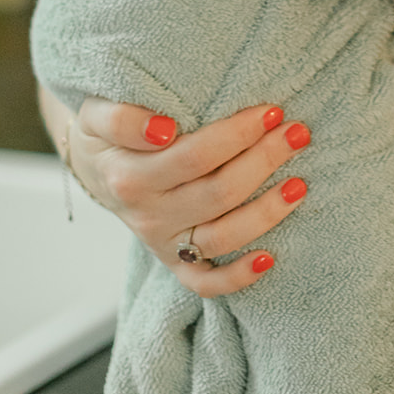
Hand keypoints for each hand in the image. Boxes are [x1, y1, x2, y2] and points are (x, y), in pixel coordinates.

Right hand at [62, 96, 312, 295]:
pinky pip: (205, 283)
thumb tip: (162, 129)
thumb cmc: (108, 133)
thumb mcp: (97, 114)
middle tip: (297, 132)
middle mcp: (148, 215)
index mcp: (130, 176)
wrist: (94, 167)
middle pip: (218, 192)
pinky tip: (270, 258)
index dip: (237, 134)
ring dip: (266, 212)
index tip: (269, 111)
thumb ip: (122, 118)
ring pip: (222, 237)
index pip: (193, 156)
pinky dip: (237, 277)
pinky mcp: (174, 263)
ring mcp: (163, 243)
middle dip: (264, 161)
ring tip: (300, 183)